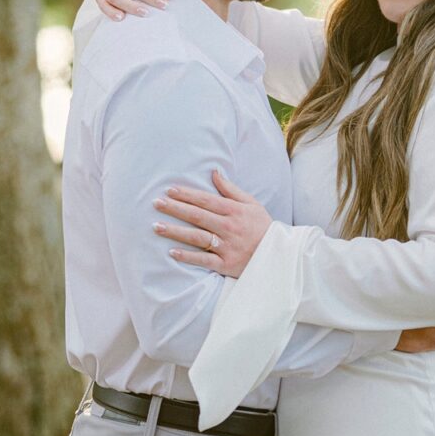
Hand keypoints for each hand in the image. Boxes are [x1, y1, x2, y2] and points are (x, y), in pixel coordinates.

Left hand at [156, 169, 272, 276]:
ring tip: (156, 226)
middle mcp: (228, 227)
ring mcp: (227, 246)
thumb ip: (230, 189)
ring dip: (175, 231)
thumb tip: (214, 171)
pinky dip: (188, 256)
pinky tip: (172, 252)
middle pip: (197, 216)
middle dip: (175, 208)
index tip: (169, 190)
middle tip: (155, 203)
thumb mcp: (251, 204)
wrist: (279, 255)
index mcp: (234, 211)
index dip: (186, 194)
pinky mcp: (226, 264)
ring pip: (197, 237)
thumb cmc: (262, 227)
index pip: (205, 200)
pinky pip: (204, 260)